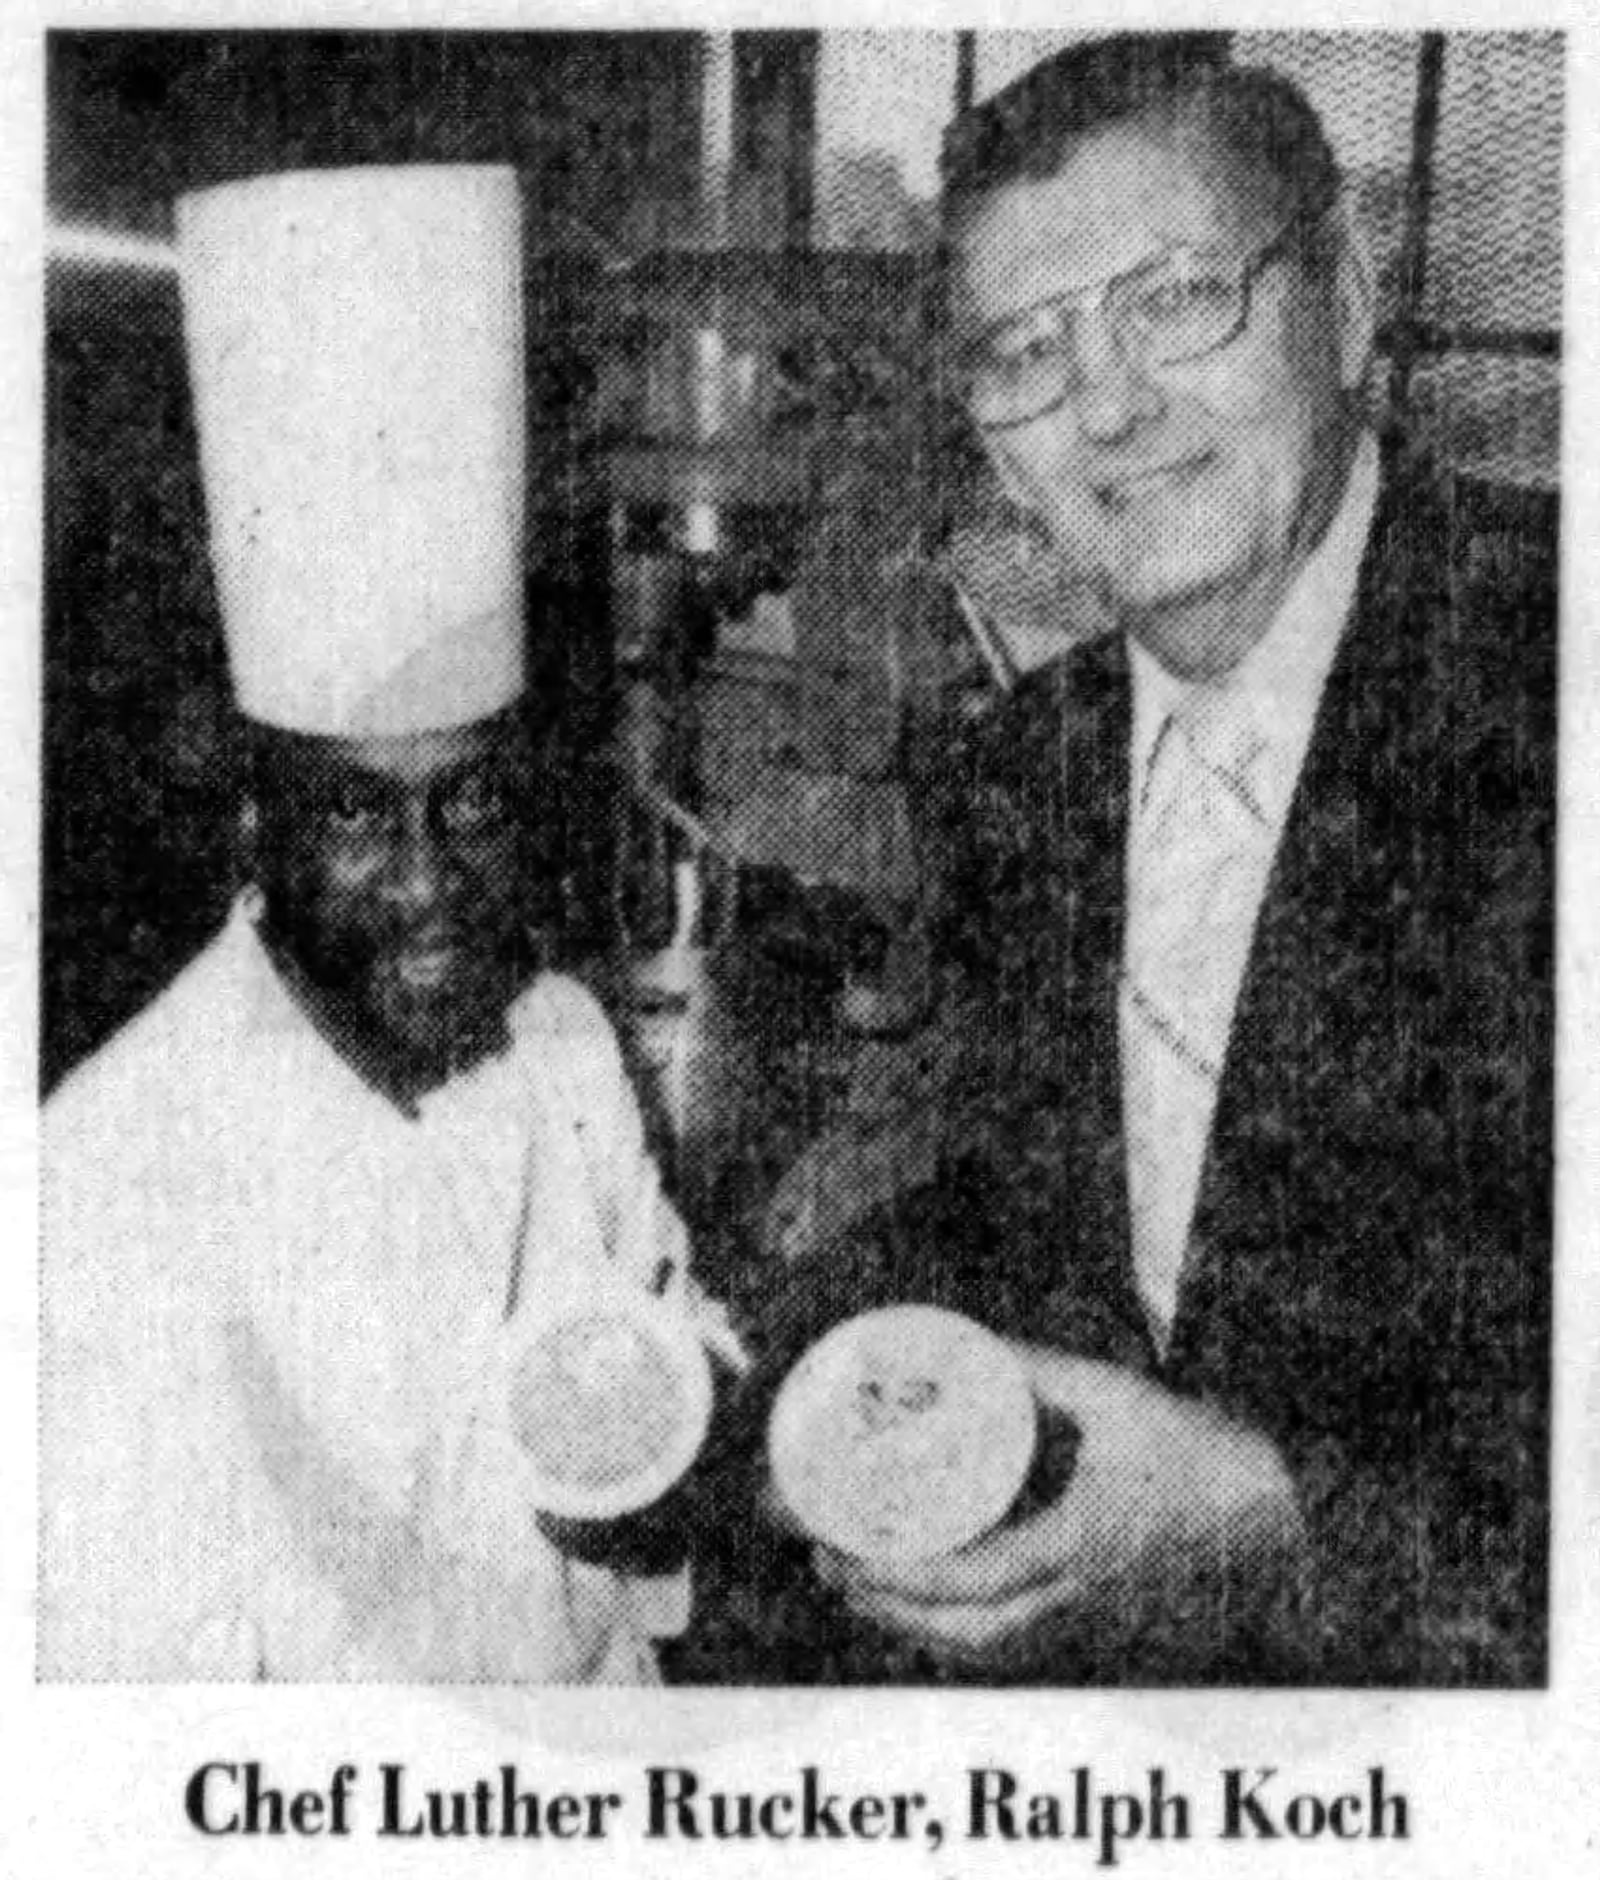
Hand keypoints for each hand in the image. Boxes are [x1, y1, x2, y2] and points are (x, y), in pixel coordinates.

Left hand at [817, 1349, 1304, 1673]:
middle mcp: (1076, 1599)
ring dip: (913, 1624)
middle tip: (828, 1561)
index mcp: (1078, 1547)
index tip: (841, 1547)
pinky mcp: (1098, 1626)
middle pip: (964, 1634)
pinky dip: (956, 1633)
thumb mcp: (1118, 1397)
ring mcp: (1089, 1622)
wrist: (1282, 1518)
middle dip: (886, 1606)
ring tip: (858, 1581)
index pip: (972, 1581)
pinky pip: (1012, 1648)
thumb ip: (1042, 1372)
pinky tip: (930, 1603)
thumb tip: (970, 1347)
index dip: (897, 1574)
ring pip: (985, 1650)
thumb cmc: (1201, 1456)